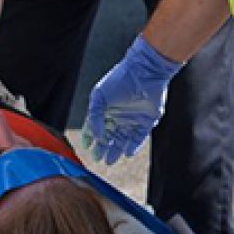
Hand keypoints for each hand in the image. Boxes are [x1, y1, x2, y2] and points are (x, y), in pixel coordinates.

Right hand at [82, 35, 181, 164]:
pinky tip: (127, 153)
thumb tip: (95, 136)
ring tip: (109, 161)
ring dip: (116, 150)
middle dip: (102, 148)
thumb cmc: (119, 80)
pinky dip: (133, 146)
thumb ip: (94, 117)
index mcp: (105, 109)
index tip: (86, 147)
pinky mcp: (147, 122)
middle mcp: (118, 115)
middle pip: (109, 136)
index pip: (95, 127)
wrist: (144, 73)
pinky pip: (139, 138)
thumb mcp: (99, 97)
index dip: (89, 137)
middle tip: (98, 159)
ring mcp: (132, 119)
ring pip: (122, 140)